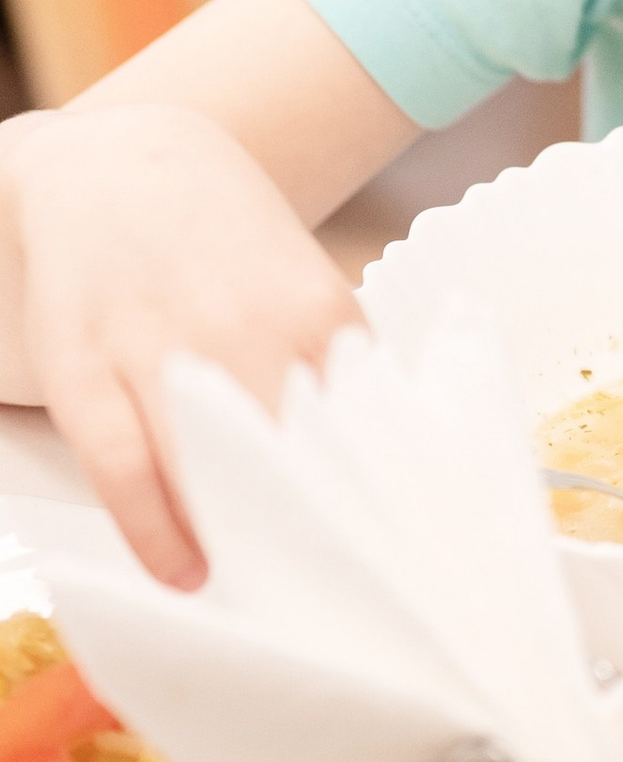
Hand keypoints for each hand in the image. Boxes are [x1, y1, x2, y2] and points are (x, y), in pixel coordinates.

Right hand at [0, 103, 362, 583]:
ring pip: (210, 470)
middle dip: (318, 534)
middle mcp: (241, 328)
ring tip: (269, 598)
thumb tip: (379, 456)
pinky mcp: (85, 370)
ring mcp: (157, 351)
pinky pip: (123, 468)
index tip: (399, 555)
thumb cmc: (222, 234)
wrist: (115, 163)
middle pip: (294, 461)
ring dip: (242, 539)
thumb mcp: (298, 278)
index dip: (382, 498)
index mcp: (313, 306)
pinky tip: (185, 570)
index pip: (367, 425)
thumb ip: (329, 362)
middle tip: (340, 598)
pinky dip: (155, 528)